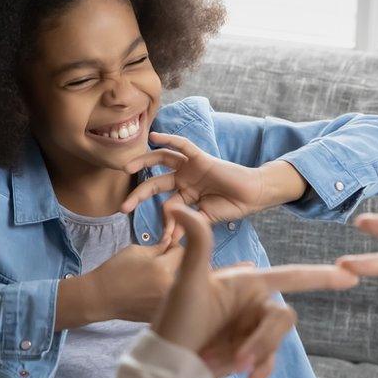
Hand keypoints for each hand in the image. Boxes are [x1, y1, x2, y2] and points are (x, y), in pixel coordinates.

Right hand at [87, 238, 185, 322]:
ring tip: (153, 278)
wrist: (100, 298)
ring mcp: (166, 303)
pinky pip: (172, 299)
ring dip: (172, 279)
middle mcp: (169, 288)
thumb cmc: (114, 271)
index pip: (182, 252)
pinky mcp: (162, 313)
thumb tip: (172, 242)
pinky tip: (150, 292)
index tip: (165, 248)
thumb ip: (158, 247)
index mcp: (163, 269)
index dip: (173, 247)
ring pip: (180, 286)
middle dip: (174, 263)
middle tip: (159, 263)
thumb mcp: (135, 251)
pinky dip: (165, 294)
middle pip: (184, 270)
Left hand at [120, 131, 304, 242]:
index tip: (162, 240)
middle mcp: (184, 179)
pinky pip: (183, 145)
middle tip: (123, 207)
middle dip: (138, 194)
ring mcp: (191, 167)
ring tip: (127, 167)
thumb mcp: (205, 219)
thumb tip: (171, 239)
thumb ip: (188, 225)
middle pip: (155, 183)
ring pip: (162, 160)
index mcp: (185, 195)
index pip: (165, 206)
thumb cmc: (232, 206)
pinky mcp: (201, 157)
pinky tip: (154, 137)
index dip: (163, 223)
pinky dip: (169, 139)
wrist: (254, 195)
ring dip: (144, 162)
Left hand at [152, 205, 359, 377]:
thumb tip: (178, 207)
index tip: (350, 274)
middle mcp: (255, 302)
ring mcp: (254, 327)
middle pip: (283, 318)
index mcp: (247, 282)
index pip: (291, 276)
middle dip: (263, 340)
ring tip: (224, 364)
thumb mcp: (186, 281)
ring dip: (255, 354)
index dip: (321, 276)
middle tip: (238, 360)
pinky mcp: (252, 350)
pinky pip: (270, 359)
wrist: (169, 360)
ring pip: (276, 341)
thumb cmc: (175, 319)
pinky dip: (262, 368)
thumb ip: (196, 243)